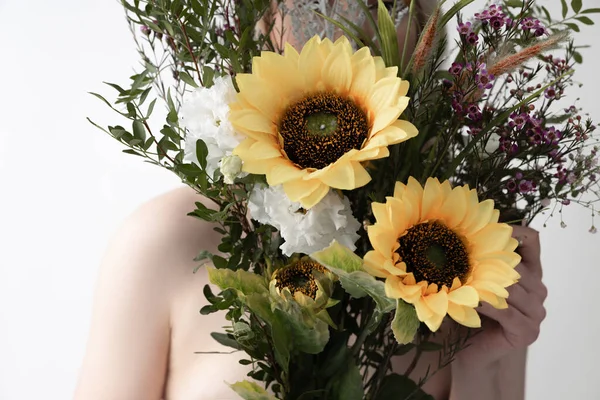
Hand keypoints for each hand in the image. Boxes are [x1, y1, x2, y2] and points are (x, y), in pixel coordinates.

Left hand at [456, 226, 547, 366]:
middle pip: (519, 266)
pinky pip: (506, 311)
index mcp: (529, 272)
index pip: (532, 241)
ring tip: (463, 281)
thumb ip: (476, 259)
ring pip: (513, 288)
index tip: (487, 226)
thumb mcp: (473, 280)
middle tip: (464, 257)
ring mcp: (536, 312)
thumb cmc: (469, 311)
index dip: (514, 230)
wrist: (471, 352)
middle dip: (490, 261)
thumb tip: (457, 230)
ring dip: (486, 284)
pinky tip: (471, 302)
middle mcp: (538, 290)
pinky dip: (486, 304)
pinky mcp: (528, 332)